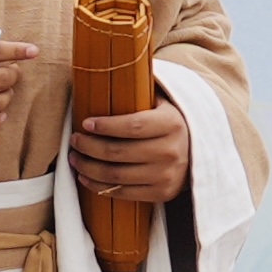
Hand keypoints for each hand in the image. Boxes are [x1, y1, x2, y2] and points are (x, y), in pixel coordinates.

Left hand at [68, 100, 191, 200]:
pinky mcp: (161, 193)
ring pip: (116, 174)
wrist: (196, 156)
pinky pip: (122, 192)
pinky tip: (85, 177)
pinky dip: (98, 186)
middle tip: (74, 140)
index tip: (85, 123)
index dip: (105, 126)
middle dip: (89, 146)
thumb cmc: (168, 126)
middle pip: (118, 152)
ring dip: (88, 167)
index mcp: (172, 123)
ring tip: (75, 159)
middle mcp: (171, 151)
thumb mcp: (162, 106)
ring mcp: (166, 175)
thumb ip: (140, 95)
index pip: (133, 126)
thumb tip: (101, 78)